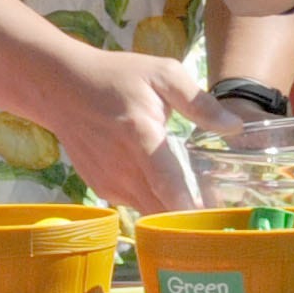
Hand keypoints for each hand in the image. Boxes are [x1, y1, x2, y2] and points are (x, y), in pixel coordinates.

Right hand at [50, 50, 230, 213]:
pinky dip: (156, 204)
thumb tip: (234, 126)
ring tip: (203, 201)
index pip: (168, 184)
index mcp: (140, 136)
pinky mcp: (101, 188)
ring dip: (175, 213)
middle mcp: (122, 167)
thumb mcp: (162, 74)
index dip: (192, 207)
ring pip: (150, 211)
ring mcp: (108, 181)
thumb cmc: (116, 77)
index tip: (217, 218)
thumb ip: (199, 103)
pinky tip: (172, 190)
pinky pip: (136, 205)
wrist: (59, 88)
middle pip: (161, 208)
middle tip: (222, 213)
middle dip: (192, 217)